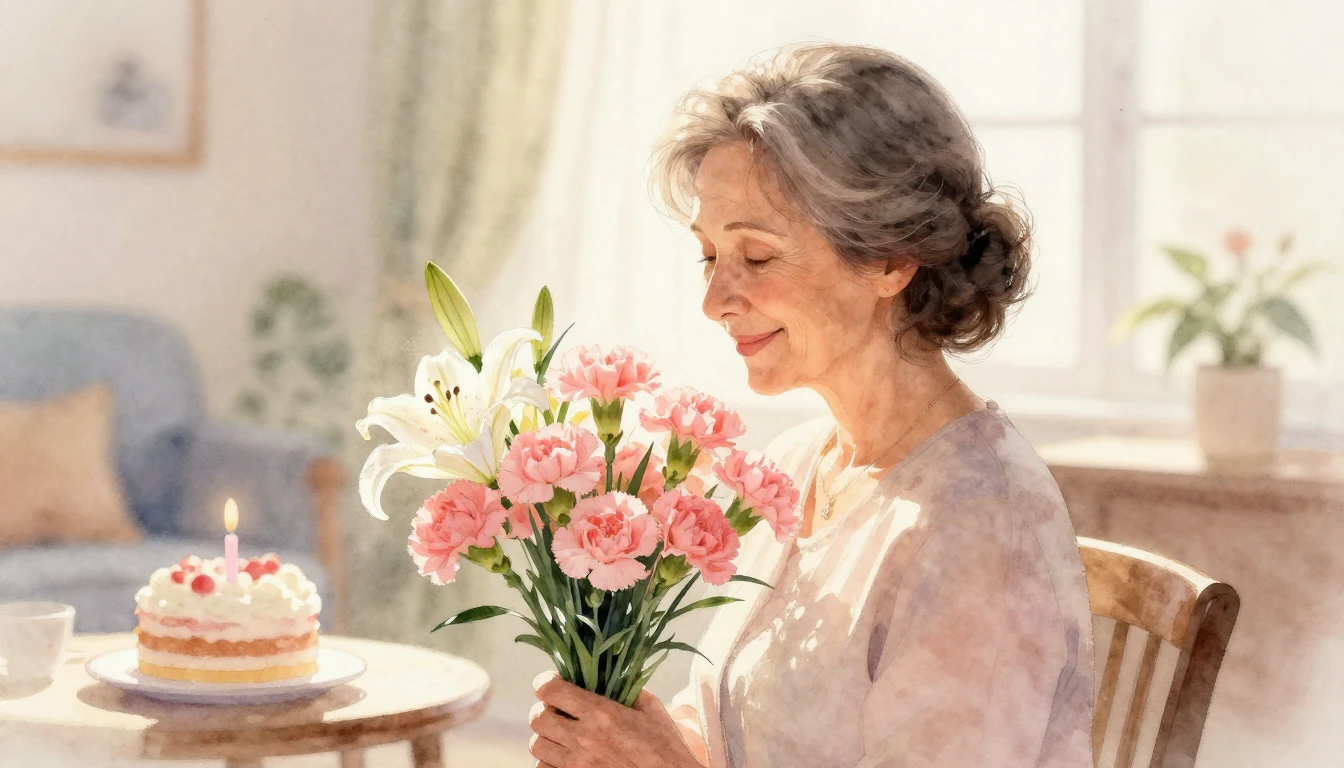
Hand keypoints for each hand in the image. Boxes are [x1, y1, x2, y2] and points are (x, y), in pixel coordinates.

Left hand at [529, 670, 701, 767]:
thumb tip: (610, 673)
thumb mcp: (652, 709)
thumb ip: (628, 689)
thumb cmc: (666, 747)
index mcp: (602, 714)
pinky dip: (550, 760)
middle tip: (557, 709)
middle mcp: (584, 739)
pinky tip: (566, 755)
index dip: (544, 682)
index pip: (550, 690)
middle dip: (544, 709)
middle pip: (537, 718)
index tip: (550, 682)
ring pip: (537, 745)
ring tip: (563, 733)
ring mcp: (578, 764)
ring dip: (547, 736)